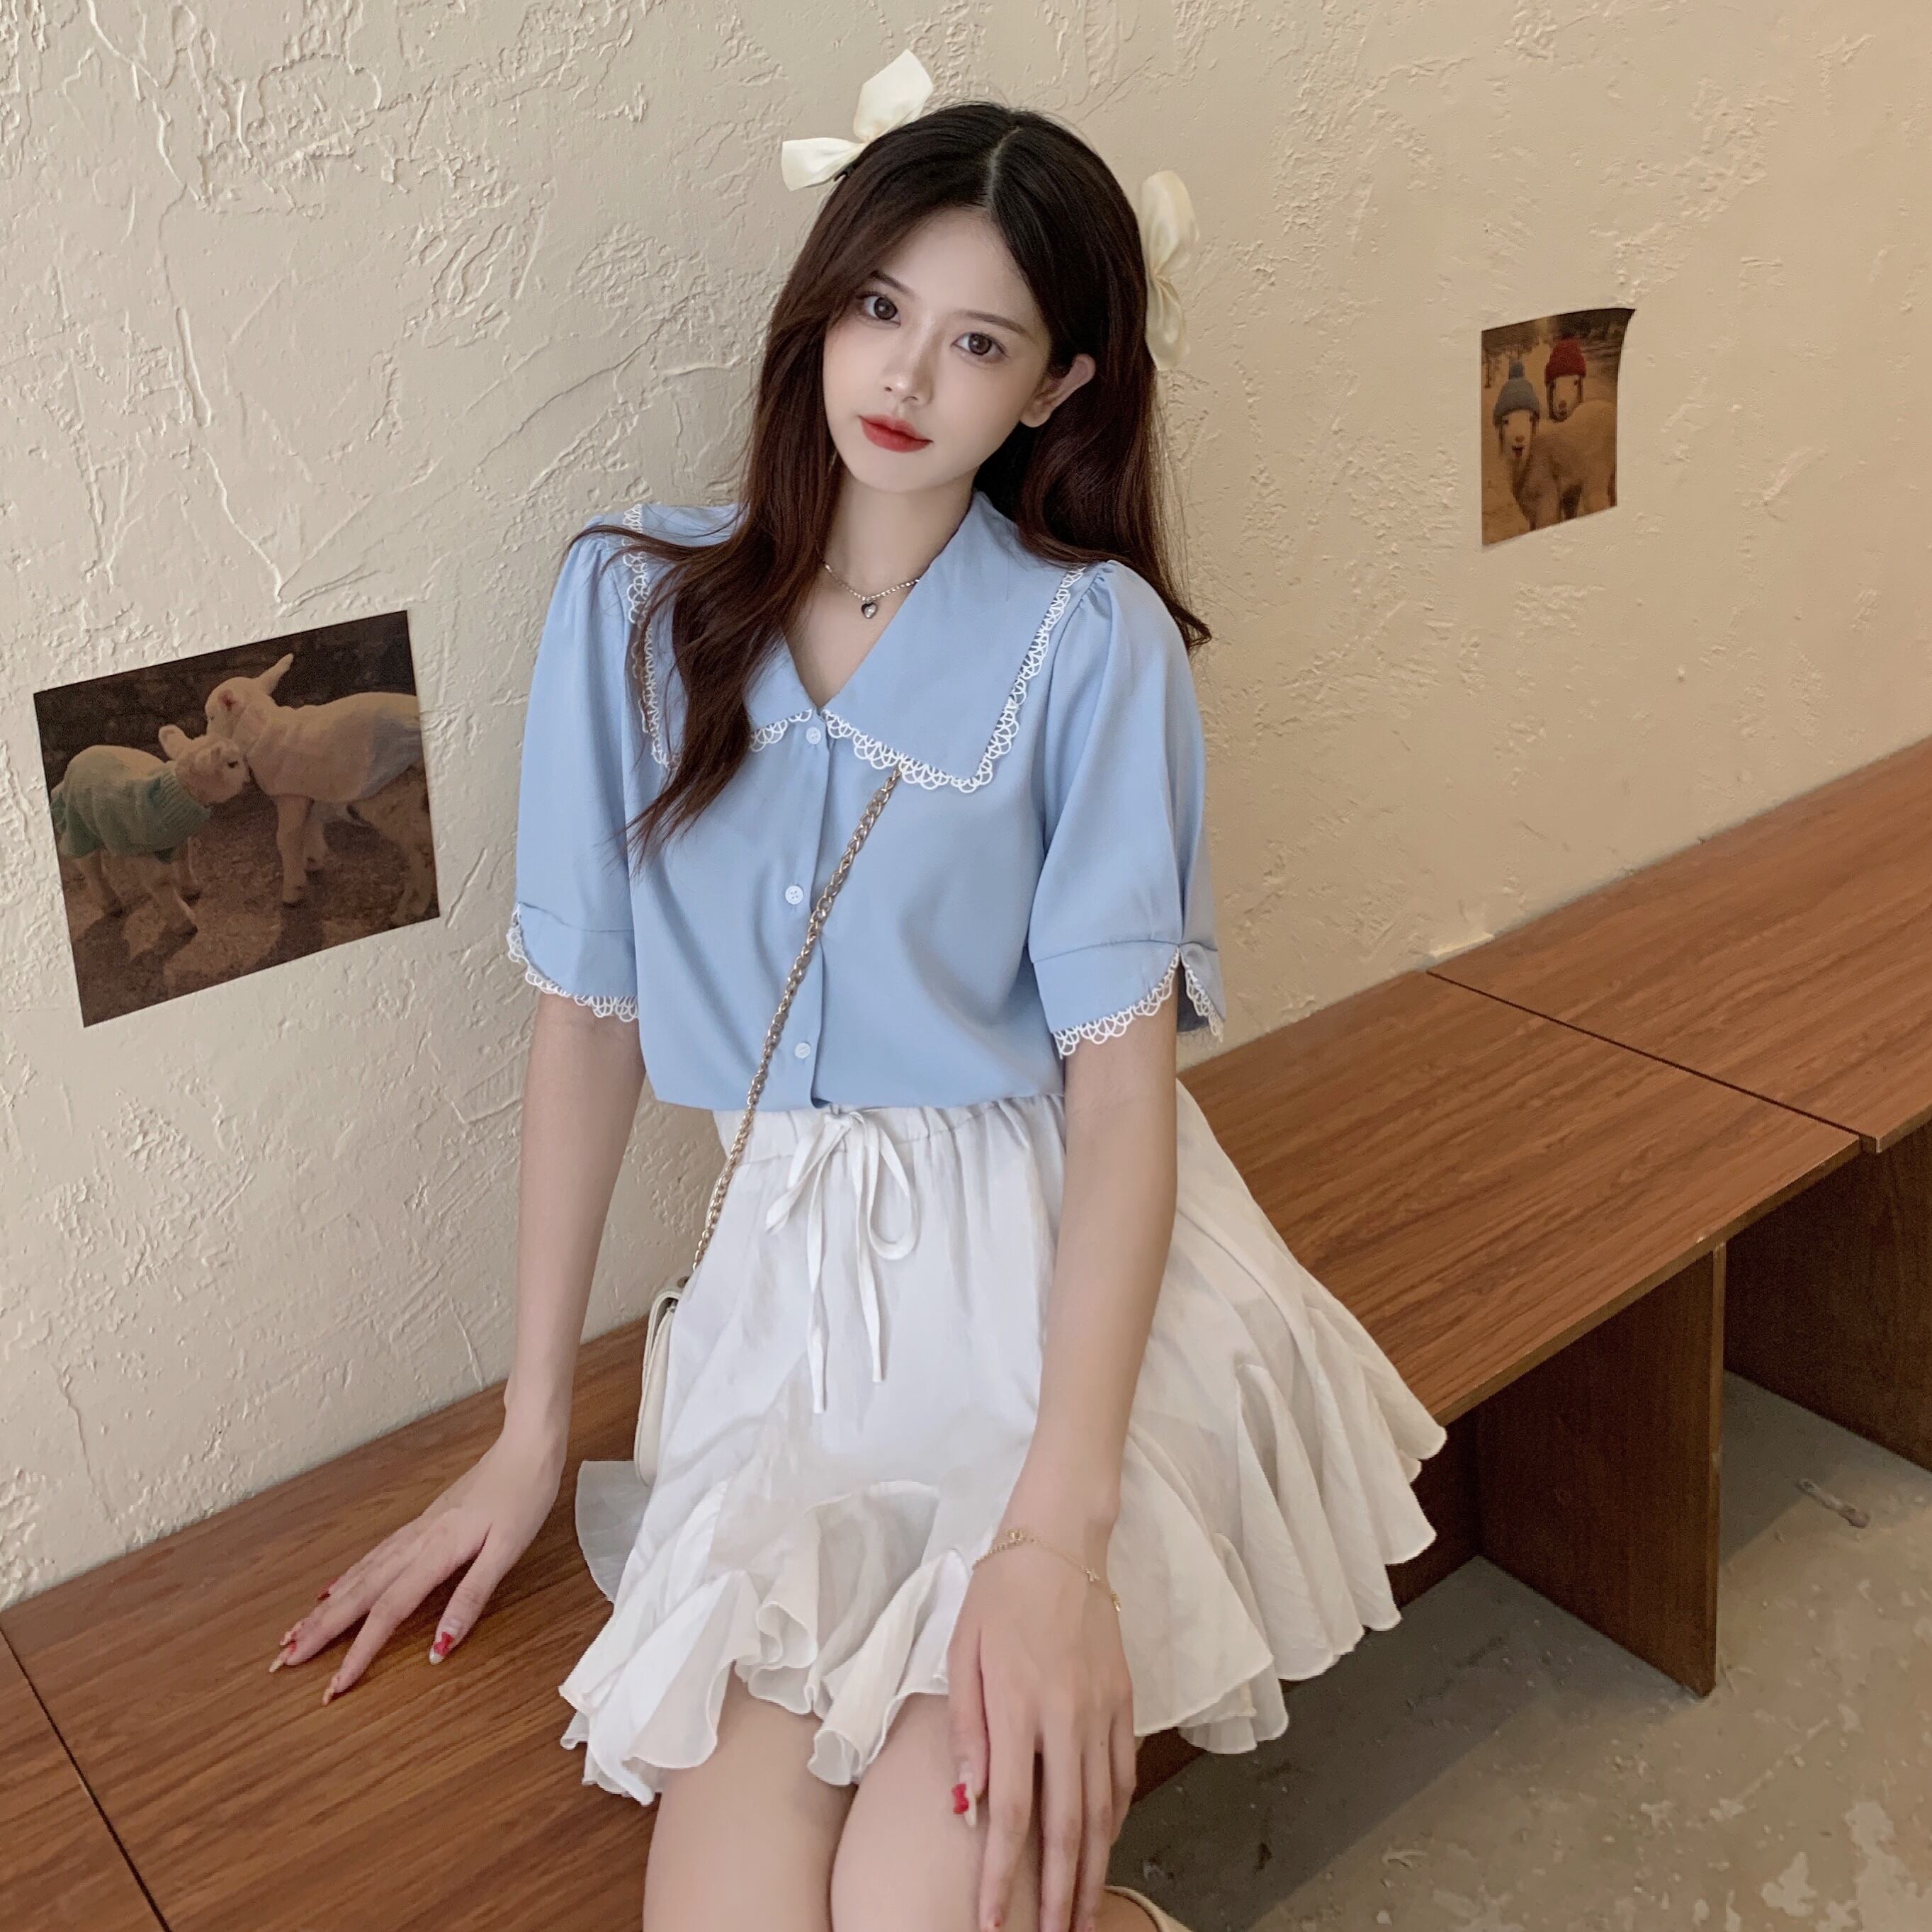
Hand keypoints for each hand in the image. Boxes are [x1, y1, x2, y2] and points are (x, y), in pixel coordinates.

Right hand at [267, 1423, 564, 1701]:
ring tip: (294, 1631)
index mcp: (437, 1551)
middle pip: (360, 1592)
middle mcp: (418, 1541)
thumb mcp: (508, 1550)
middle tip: (284, 1660)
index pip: (388, 1612)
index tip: (334, 1685)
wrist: (527, 1444)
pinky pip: (374, 1555)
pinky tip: (336, 1586)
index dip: (359, 1652)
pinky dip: (348, 1575)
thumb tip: (440, 1646)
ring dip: (326, 1605)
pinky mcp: (425, 1522)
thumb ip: (471, 1597)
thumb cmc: (523, 1494)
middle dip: (320, 1629)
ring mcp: (418, 1529)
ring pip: (361, 1573)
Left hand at [947, 1529, 1137, 1931]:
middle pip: (1068, 1827)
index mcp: (1019, 1705)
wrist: (1062, 1539)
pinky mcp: (1124, 1699)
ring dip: (1092, 1870)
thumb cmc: (1001, 1591)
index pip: (1013, 1814)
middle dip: (1059, 1896)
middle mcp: (1067, 1716)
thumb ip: (966, 1728)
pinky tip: (1105, 1843)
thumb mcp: (964, 1650)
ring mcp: (1103, 1710)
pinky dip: (1115, 1817)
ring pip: (1103, 1810)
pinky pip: (1123, 1774)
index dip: (1001, 1878)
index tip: (989, 1923)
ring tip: (1080, 1914)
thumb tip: (967, 1802)